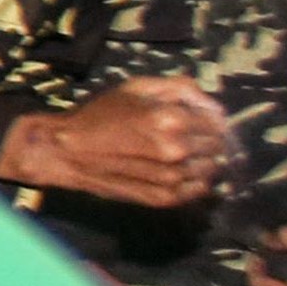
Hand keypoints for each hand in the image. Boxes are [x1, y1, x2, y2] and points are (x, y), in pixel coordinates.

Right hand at [0, 76, 232, 207]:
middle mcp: (176, 150)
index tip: (204, 119)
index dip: (214, 119)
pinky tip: (182, 171)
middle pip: (218, 146)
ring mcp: (171, 177)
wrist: (68, 151)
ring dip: (206, 161)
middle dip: (212, 140)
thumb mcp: (136, 87)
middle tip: (196, 136)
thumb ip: (180, 88)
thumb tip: (214, 105)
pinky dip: (198, 181)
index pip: (218, 122)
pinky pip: (198, 190)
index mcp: (171, 119)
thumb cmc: (100, 115)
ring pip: (212, 169)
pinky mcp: (164, 197)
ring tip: (187, 154)